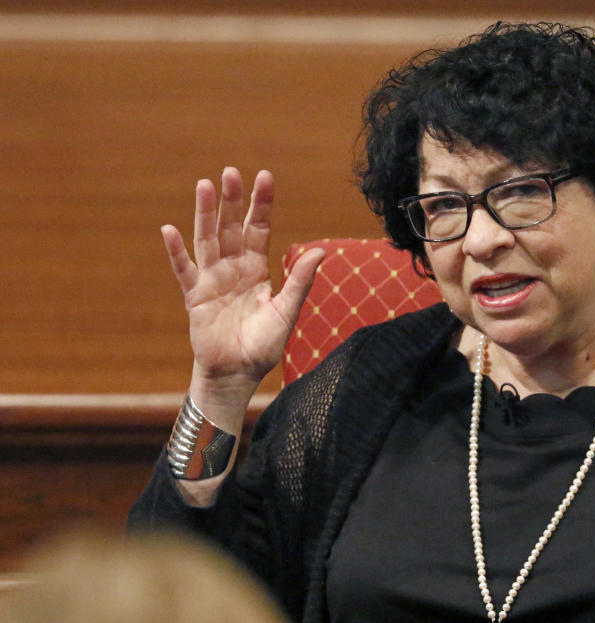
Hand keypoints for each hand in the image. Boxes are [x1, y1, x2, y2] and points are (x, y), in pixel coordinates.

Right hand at [162, 168, 324, 414]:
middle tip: (231, 172)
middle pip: (232, 227)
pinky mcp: (194, 296)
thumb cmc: (264, 346)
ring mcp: (212, 279)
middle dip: (232, 200)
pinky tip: (169, 230)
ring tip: (203, 185)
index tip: (264, 177)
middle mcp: (233, 268)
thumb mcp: (286, 311)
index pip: (259, 229)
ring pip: (208, 239)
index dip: (261, 204)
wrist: (238, 374)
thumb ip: (300, 281)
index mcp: (257, 269)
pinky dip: (176, 251)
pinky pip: (184, 269)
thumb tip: (321, 251)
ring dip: (204, 213)